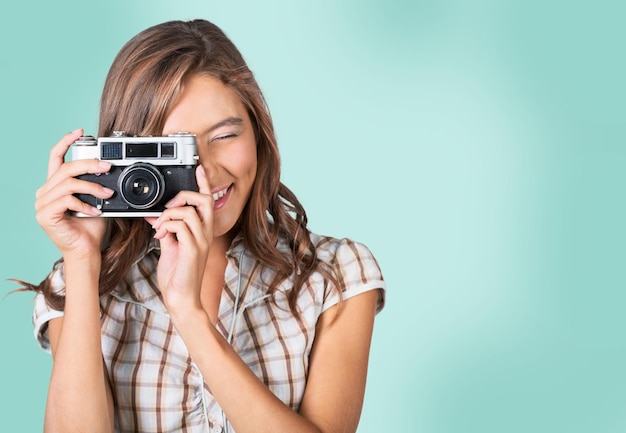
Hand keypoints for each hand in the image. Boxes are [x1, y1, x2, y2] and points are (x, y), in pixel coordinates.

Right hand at [35, 129, 113, 259]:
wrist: (86, 250)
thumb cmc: (91, 227)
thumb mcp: (95, 199)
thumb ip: (95, 183)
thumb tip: (108, 167)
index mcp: (55, 186)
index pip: (56, 157)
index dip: (66, 142)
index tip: (80, 132)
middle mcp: (45, 192)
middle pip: (66, 168)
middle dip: (89, 164)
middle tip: (107, 166)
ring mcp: (42, 204)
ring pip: (68, 184)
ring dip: (92, 186)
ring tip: (107, 194)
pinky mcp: (45, 215)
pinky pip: (67, 201)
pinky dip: (85, 204)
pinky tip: (96, 211)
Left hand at [146, 165, 212, 312]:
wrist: (181, 299)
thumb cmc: (178, 276)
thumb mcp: (171, 248)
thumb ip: (167, 230)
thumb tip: (156, 217)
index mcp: (202, 232)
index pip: (207, 201)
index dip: (203, 183)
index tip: (198, 167)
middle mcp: (206, 234)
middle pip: (203, 200)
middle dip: (183, 196)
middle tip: (168, 207)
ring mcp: (201, 241)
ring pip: (187, 211)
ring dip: (168, 215)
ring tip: (159, 229)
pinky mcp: (193, 249)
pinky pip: (180, 226)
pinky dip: (166, 227)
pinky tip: (160, 237)